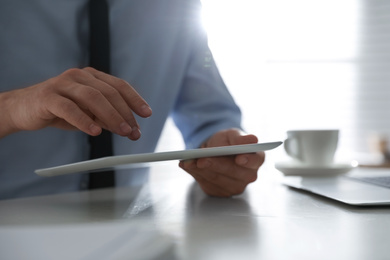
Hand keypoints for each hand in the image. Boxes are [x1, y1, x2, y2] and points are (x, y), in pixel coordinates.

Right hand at [0, 67, 151, 138]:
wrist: (24, 108)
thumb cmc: (60, 110)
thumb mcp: (88, 114)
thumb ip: (107, 118)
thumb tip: (130, 128)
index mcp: (92, 77)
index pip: (119, 85)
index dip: (135, 99)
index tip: (146, 113)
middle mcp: (79, 76)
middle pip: (109, 92)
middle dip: (125, 113)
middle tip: (134, 131)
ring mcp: (63, 84)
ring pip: (93, 97)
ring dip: (111, 116)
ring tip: (122, 131)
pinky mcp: (48, 97)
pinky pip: (70, 108)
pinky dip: (85, 120)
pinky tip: (95, 131)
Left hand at [179, 129, 264, 196]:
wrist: (214, 150)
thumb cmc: (226, 142)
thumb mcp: (232, 135)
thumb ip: (240, 138)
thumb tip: (253, 139)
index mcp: (255, 159)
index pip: (255, 161)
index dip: (248, 160)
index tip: (239, 158)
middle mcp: (248, 176)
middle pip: (232, 172)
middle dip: (215, 165)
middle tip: (201, 159)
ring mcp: (234, 186)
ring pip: (216, 179)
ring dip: (200, 170)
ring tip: (188, 161)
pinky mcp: (220, 192)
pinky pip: (206, 184)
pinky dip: (195, 174)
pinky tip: (188, 166)